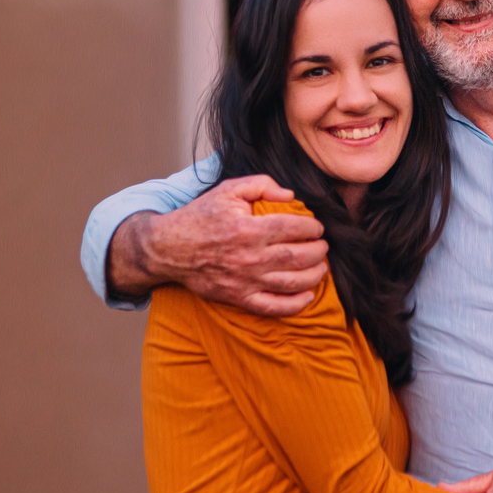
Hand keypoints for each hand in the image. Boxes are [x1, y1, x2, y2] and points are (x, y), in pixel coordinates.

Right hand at [107, 175, 328, 315]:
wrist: (168, 248)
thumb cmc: (201, 217)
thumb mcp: (228, 189)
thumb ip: (261, 185)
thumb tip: (291, 194)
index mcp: (249, 228)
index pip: (294, 228)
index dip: (313, 227)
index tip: (317, 227)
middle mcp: (249, 257)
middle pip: (298, 256)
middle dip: (318, 251)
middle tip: (323, 246)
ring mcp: (245, 280)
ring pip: (291, 282)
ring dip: (314, 275)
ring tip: (321, 267)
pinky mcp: (238, 298)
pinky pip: (273, 307)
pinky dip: (295, 304)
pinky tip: (308, 295)